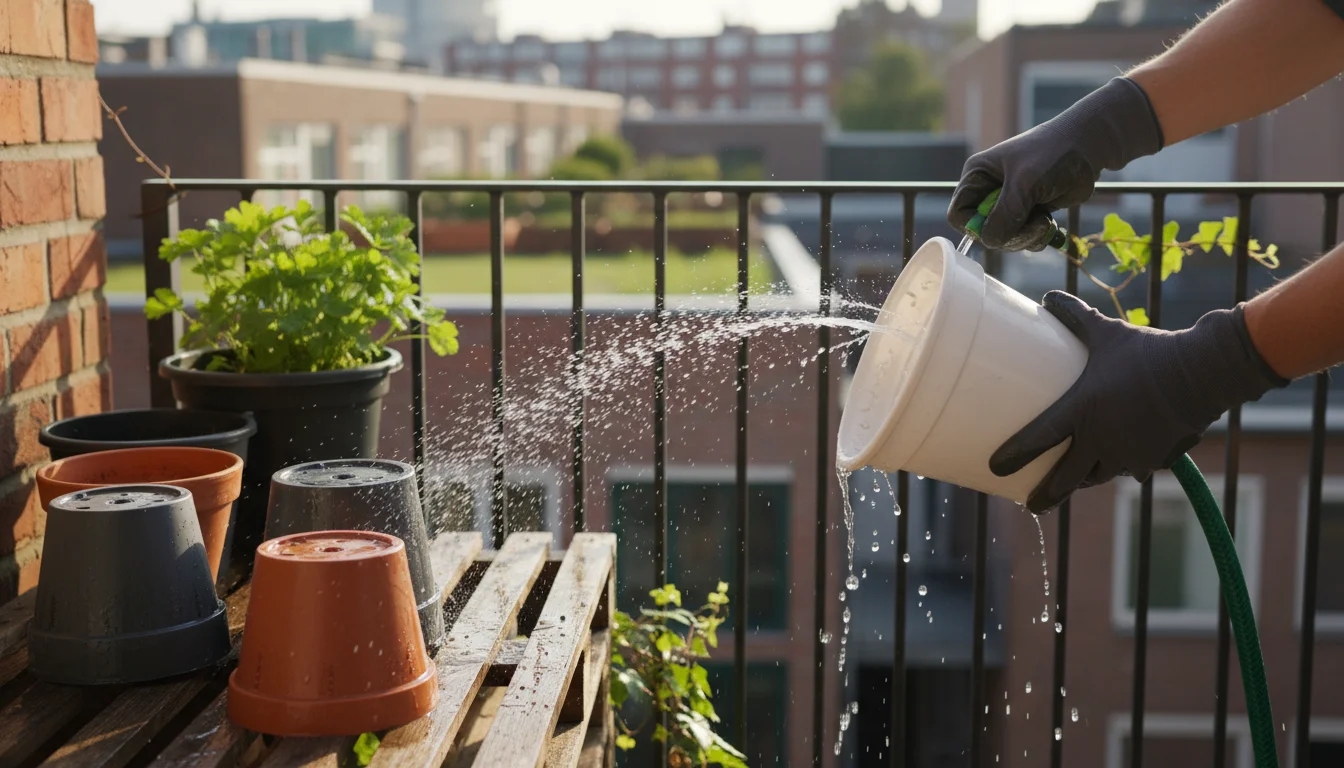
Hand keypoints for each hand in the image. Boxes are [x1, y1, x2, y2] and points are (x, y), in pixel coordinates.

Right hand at [947, 78, 1163, 251]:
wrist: (1089, 148)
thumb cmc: (1052, 155)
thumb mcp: (1023, 184)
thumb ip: (1004, 216)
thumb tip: (990, 242)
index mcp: (978, 177)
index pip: (959, 215)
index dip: (975, 228)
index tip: (1000, 227)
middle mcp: (989, 192)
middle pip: (983, 232)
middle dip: (1008, 234)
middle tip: (1032, 224)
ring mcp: (1010, 204)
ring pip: (1004, 239)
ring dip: (1025, 237)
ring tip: (1044, 221)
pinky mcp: (1029, 213)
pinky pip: (1023, 239)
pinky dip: (1036, 237)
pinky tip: (1050, 223)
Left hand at [991, 292, 1288, 513]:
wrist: (1203, 373)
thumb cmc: (1150, 351)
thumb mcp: (1108, 332)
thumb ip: (1076, 317)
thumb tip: (1048, 296)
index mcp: (1082, 411)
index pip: (1038, 439)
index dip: (1014, 456)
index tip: (995, 469)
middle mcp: (1101, 439)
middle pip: (1064, 479)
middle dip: (1045, 495)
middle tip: (1030, 504)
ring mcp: (1127, 454)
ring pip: (1096, 477)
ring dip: (1081, 482)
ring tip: (1068, 484)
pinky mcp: (1152, 460)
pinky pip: (1129, 470)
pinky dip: (1120, 468)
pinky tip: (1117, 466)